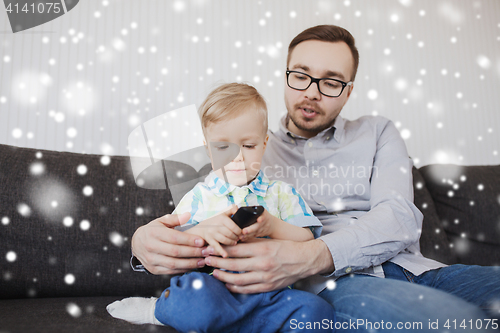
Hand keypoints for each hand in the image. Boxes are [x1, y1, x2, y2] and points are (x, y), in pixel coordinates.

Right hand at [131, 212, 205, 274]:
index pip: (174, 238)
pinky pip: (170, 271)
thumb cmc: (153, 230)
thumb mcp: (161, 221)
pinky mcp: (153, 269)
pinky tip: (194, 266)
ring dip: (191, 263)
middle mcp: (151, 247)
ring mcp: (151, 260)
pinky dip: (183, 269)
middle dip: (193, 252)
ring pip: (173, 264)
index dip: (189, 240)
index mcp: (153, 233)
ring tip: (203, 260)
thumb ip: (175, 218)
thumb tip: (188, 215)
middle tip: (207, 251)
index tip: (202, 241)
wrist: (136, 243)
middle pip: (175, 252)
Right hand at [186, 205, 239, 257]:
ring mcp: (212, 233)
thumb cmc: (215, 221)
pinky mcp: (209, 240)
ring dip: (231, 243)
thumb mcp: (222, 213)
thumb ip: (231, 210)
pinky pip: (216, 247)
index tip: (241, 233)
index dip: (240, 232)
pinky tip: (225, 255)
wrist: (201, 228)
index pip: (234, 227)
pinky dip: (221, 251)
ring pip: (225, 240)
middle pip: (230, 234)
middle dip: (236, 237)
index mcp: (221, 218)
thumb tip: (237, 207)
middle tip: (239, 238)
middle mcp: (216, 226)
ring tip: (234, 242)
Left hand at [204, 238, 333, 293]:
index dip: (220, 249)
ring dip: (223, 277)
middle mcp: (262, 263)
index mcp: (262, 248)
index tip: (209, 247)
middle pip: (233, 264)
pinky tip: (228, 285)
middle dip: (217, 262)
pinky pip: (248, 289)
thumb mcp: (268, 240)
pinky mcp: (268, 286)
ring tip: (214, 273)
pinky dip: (236, 288)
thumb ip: (251, 241)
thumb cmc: (285, 247)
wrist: (304, 260)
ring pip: (238, 279)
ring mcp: (265, 277)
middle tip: (206, 259)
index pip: (236, 249)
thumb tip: (233, 238)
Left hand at [239, 208, 276, 240]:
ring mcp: (261, 230)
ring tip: (240, 236)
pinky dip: (247, 237)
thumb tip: (243, 206)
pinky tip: (242, 238)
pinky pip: (253, 236)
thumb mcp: (262, 210)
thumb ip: (255, 208)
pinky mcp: (259, 235)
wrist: (273, 225)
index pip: (263, 216)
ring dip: (247, 235)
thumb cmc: (264, 216)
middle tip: (244, 231)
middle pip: (257, 227)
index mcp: (264, 216)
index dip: (261, 218)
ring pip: (254, 233)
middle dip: (250, 229)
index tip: (259, 220)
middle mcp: (263, 223)